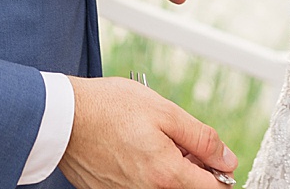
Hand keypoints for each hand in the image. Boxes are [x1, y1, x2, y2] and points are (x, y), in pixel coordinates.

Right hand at [59, 75, 238, 188]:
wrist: (62, 117)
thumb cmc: (110, 108)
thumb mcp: (164, 111)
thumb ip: (201, 138)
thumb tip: (226, 159)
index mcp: (167, 176)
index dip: (219, 171)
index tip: (210, 155)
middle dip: (191, 169)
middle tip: (175, 140)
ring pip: (163, 188)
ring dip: (166, 169)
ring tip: (148, 140)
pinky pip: (139, 187)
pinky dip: (143, 171)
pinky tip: (131, 148)